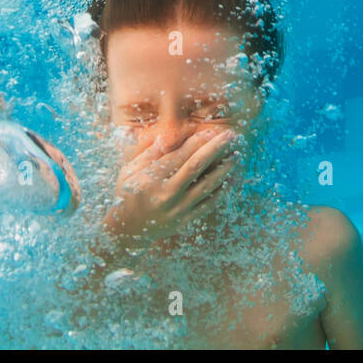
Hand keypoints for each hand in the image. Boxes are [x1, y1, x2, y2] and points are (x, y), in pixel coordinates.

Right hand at [104, 128, 237, 243]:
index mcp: (151, 178)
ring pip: (207, 185)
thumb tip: (167, 136)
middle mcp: (166, 194)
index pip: (179, 155)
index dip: (197, 141)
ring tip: (235, 155)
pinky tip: (228, 179)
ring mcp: (177, 209)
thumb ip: (149, 153)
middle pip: (196, 166)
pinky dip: (220, 191)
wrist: (127, 231)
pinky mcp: (185, 220)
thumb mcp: (130, 171)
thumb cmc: (127, 194)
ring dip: (223, 169)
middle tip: (230, 135)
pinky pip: (208, 204)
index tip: (211, 131)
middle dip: (215, 148)